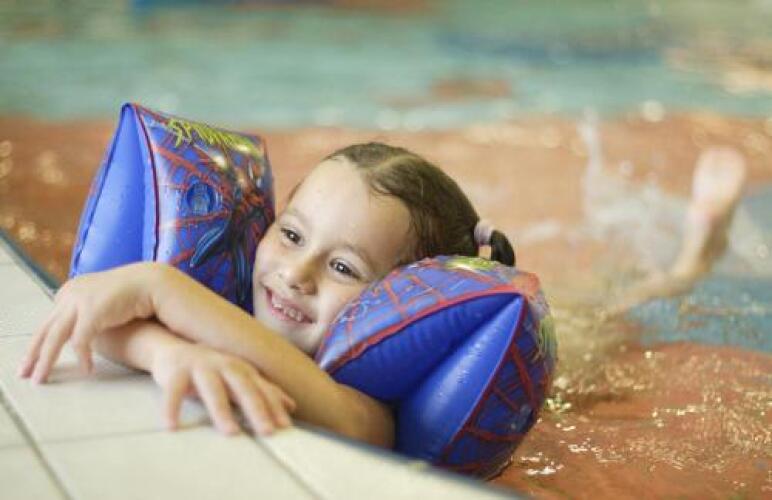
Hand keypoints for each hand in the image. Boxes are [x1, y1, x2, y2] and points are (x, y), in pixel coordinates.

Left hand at [18, 262, 160, 382]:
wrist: (153, 282)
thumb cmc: (134, 295)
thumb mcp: (104, 302)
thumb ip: (90, 312)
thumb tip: (84, 330)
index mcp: (71, 290)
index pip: (50, 320)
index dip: (40, 341)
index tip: (34, 359)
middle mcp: (70, 293)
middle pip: (46, 328)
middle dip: (33, 353)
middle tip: (24, 373)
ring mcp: (79, 301)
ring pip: (55, 337)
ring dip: (46, 361)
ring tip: (41, 379)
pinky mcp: (92, 311)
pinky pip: (80, 341)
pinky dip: (82, 357)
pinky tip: (87, 370)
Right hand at [151, 342, 296, 435]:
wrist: (174, 350)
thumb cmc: (212, 370)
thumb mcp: (240, 379)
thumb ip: (264, 391)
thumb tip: (291, 406)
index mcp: (242, 369)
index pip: (262, 389)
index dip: (275, 406)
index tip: (286, 426)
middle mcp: (224, 365)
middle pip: (243, 387)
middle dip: (257, 409)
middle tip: (267, 432)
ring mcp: (200, 367)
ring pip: (213, 389)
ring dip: (222, 411)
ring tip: (231, 433)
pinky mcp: (176, 373)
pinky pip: (174, 392)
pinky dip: (172, 408)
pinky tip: (172, 426)